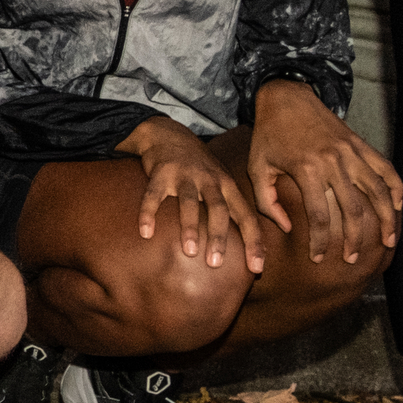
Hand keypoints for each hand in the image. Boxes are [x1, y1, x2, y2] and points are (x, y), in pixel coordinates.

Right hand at [121, 115, 265, 272]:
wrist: (168, 134)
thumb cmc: (198, 168)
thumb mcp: (220, 182)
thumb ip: (231, 207)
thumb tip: (246, 243)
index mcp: (228, 186)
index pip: (246, 216)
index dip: (254, 242)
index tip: (257, 267)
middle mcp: (209, 180)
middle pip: (219, 209)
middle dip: (219, 236)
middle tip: (216, 264)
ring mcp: (184, 175)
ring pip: (190, 202)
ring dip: (191, 227)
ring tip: (189, 251)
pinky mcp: (160, 173)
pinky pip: (153, 195)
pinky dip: (149, 213)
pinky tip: (146, 232)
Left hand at [248, 79, 401, 263]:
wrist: (287, 98)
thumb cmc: (268, 136)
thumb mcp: (257, 168)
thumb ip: (266, 202)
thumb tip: (288, 228)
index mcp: (307, 170)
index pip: (320, 217)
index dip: (320, 242)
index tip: (318, 259)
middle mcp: (334, 162)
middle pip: (354, 210)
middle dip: (355, 239)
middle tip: (352, 259)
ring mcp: (352, 152)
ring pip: (379, 192)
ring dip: (386, 219)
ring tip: (387, 241)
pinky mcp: (361, 144)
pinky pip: (386, 169)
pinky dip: (395, 188)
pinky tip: (397, 207)